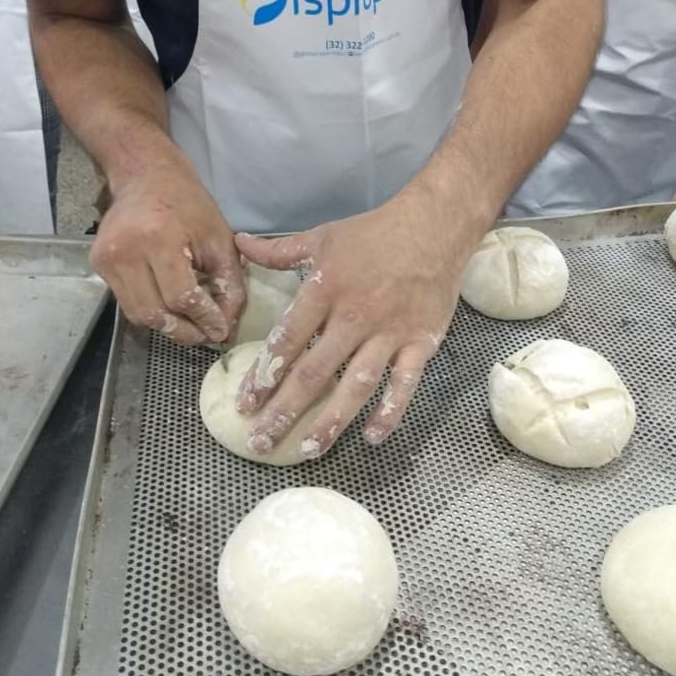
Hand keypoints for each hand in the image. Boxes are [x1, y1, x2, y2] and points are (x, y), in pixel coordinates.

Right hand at [90, 148, 244, 344]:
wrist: (145, 176)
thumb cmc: (188, 203)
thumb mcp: (218, 238)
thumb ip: (227, 282)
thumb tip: (225, 325)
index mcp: (159, 239)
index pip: (181, 297)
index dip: (203, 319)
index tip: (220, 330)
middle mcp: (126, 252)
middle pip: (155, 314)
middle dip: (184, 331)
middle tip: (205, 334)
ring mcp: (106, 260)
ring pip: (138, 315)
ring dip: (167, 326)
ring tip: (190, 323)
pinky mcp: (98, 265)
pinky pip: (126, 303)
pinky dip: (150, 310)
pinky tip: (168, 303)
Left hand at [234, 186, 471, 457]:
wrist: (435, 224)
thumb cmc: (374, 233)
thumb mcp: (321, 236)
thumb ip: (278, 250)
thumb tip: (240, 244)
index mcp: (323, 290)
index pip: (286, 342)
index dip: (263, 376)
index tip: (245, 405)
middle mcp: (352, 317)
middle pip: (314, 373)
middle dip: (284, 410)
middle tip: (261, 442)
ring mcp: (389, 333)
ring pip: (355, 386)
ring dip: (330, 421)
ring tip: (308, 451)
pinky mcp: (421, 342)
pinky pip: (404, 384)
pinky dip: (390, 412)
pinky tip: (371, 437)